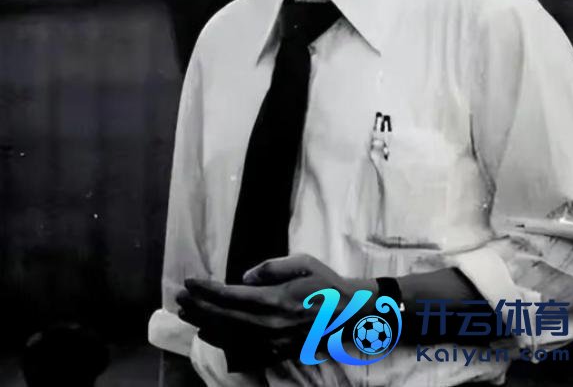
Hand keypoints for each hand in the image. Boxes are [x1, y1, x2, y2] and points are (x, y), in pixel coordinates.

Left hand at [176, 253, 377, 362]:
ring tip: (186, 314)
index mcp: (276, 301)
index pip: (231, 296)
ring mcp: (272, 343)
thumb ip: (272, 267)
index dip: (207, 289)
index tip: (189, 281)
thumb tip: (245, 277)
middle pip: (224, 318)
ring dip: (204, 324)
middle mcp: (270, 325)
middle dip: (199, 307)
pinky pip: (242, 350)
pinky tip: (208, 334)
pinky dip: (222, 342)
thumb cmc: (327, 284)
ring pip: (230, 336)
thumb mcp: (303, 262)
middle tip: (179, 297)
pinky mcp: (277, 352)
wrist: (351, 315)